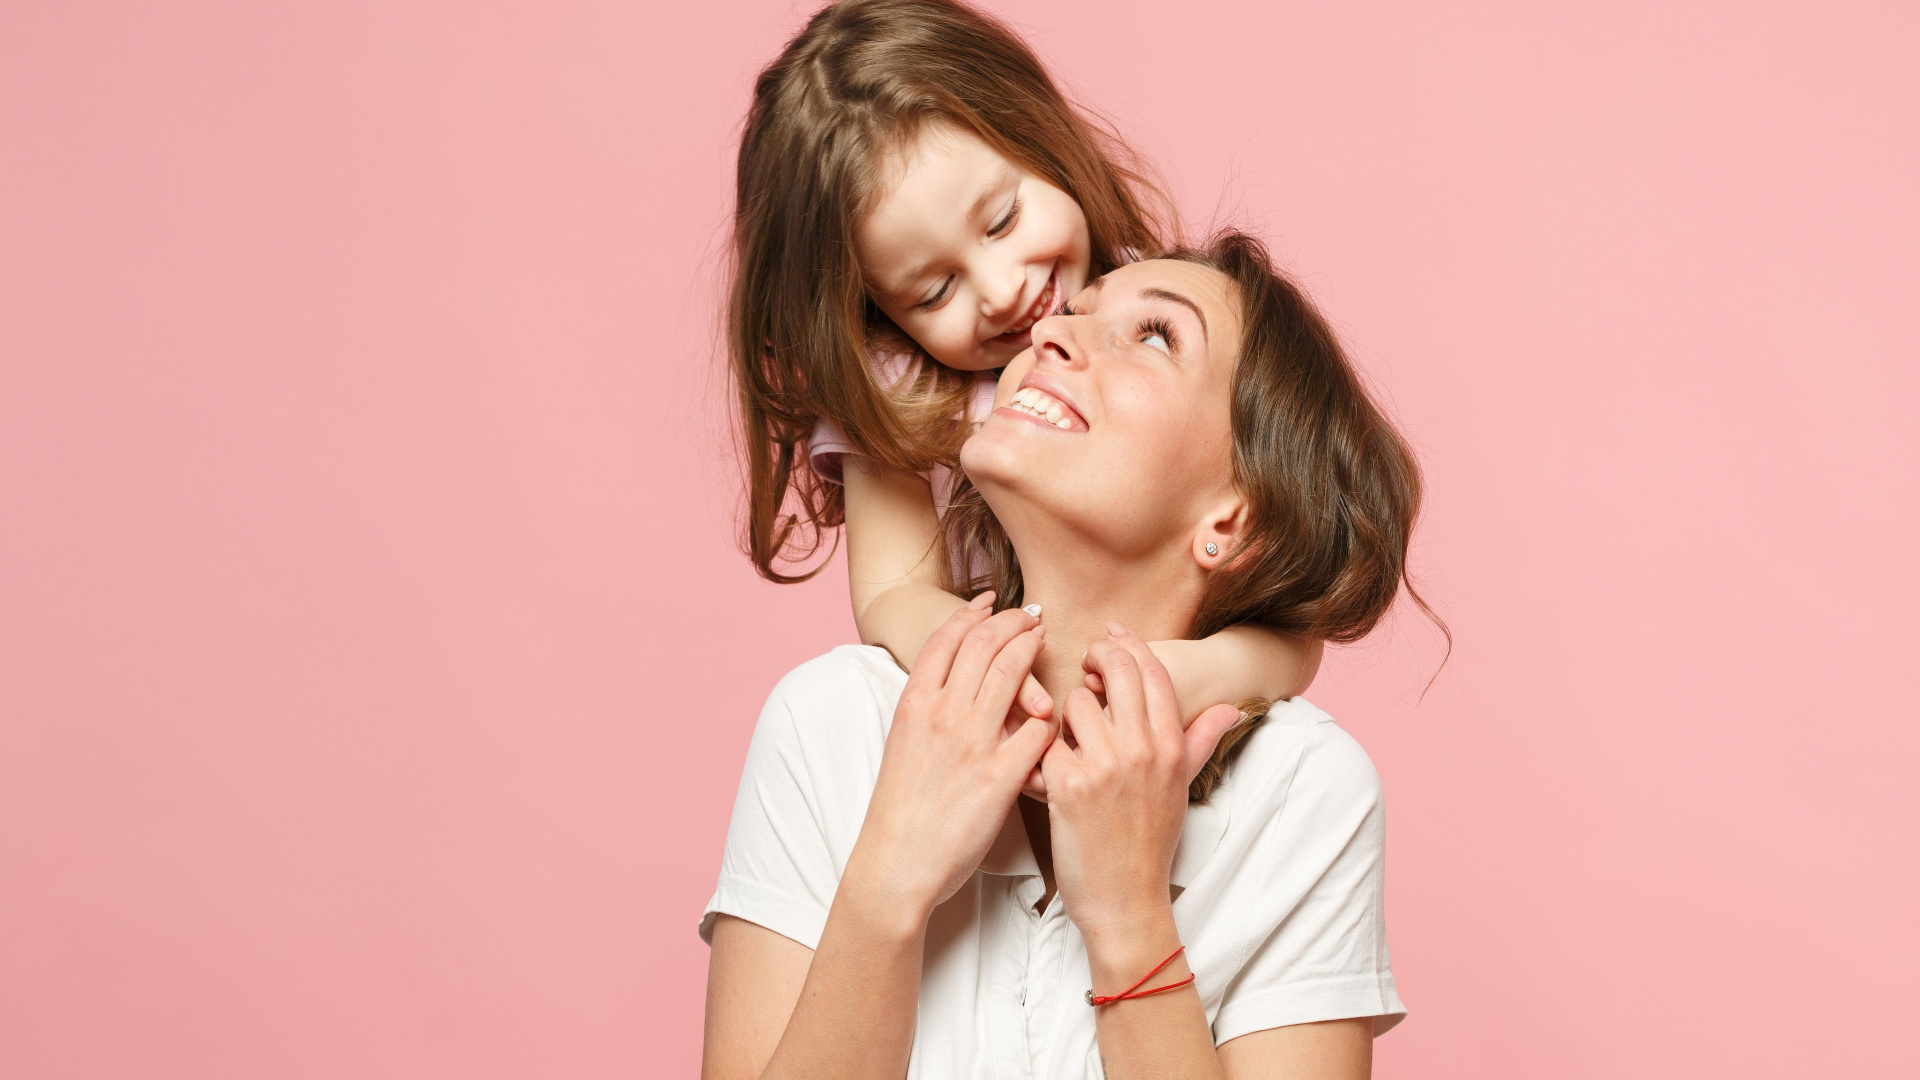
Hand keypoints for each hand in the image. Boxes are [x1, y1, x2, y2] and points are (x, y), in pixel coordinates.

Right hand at [847, 594, 1056, 915]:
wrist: (896, 863)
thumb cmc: (899, 809)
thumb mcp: (903, 744)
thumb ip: (929, 709)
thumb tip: (953, 685)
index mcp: (914, 704)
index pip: (947, 638)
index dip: (972, 613)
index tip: (992, 601)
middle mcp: (941, 714)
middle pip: (984, 644)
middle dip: (1013, 621)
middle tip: (1031, 614)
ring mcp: (972, 743)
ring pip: (1011, 673)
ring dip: (1033, 650)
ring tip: (1046, 641)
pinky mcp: (999, 777)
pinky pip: (1037, 730)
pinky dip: (1050, 714)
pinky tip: (1058, 708)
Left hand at [1042, 624, 1241, 941]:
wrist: (1125, 901)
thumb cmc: (1149, 844)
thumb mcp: (1181, 788)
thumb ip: (1201, 741)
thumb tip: (1230, 708)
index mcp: (1172, 746)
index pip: (1153, 672)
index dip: (1131, 644)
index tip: (1112, 633)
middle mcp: (1143, 750)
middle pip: (1117, 669)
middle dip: (1097, 658)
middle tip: (1086, 668)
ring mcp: (1106, 766)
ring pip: (1075, 702)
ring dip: (1067, 716)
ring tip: (1073, 743)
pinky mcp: (1068, 785)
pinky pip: (1048, 742)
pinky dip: (1045, 753)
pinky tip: (1051, 772)